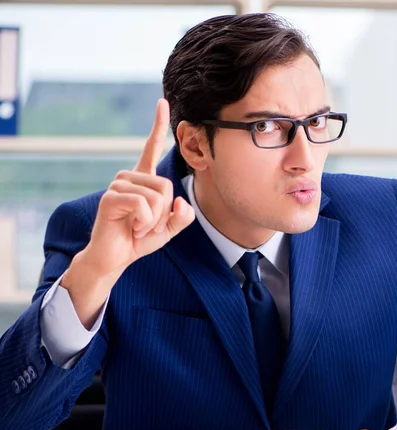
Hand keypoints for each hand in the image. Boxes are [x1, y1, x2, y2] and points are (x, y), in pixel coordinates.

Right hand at [83, 98, 194, 275]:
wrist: (115, 257)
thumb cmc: (138, 239)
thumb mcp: (168, 228)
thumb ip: (182, 216)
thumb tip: (181, 202)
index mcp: (143, 179)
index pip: (151, 148)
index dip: (158, 126)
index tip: (162, 102)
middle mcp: (129, 177)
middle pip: (166, 186)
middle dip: (163, 212)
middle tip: (146, 224)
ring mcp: (118, 185)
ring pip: (156, 197)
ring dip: (153, 220)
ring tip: (137, 226)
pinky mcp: (111, 197)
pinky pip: (144, 206)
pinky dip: (144, 222)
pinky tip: (131, 228)